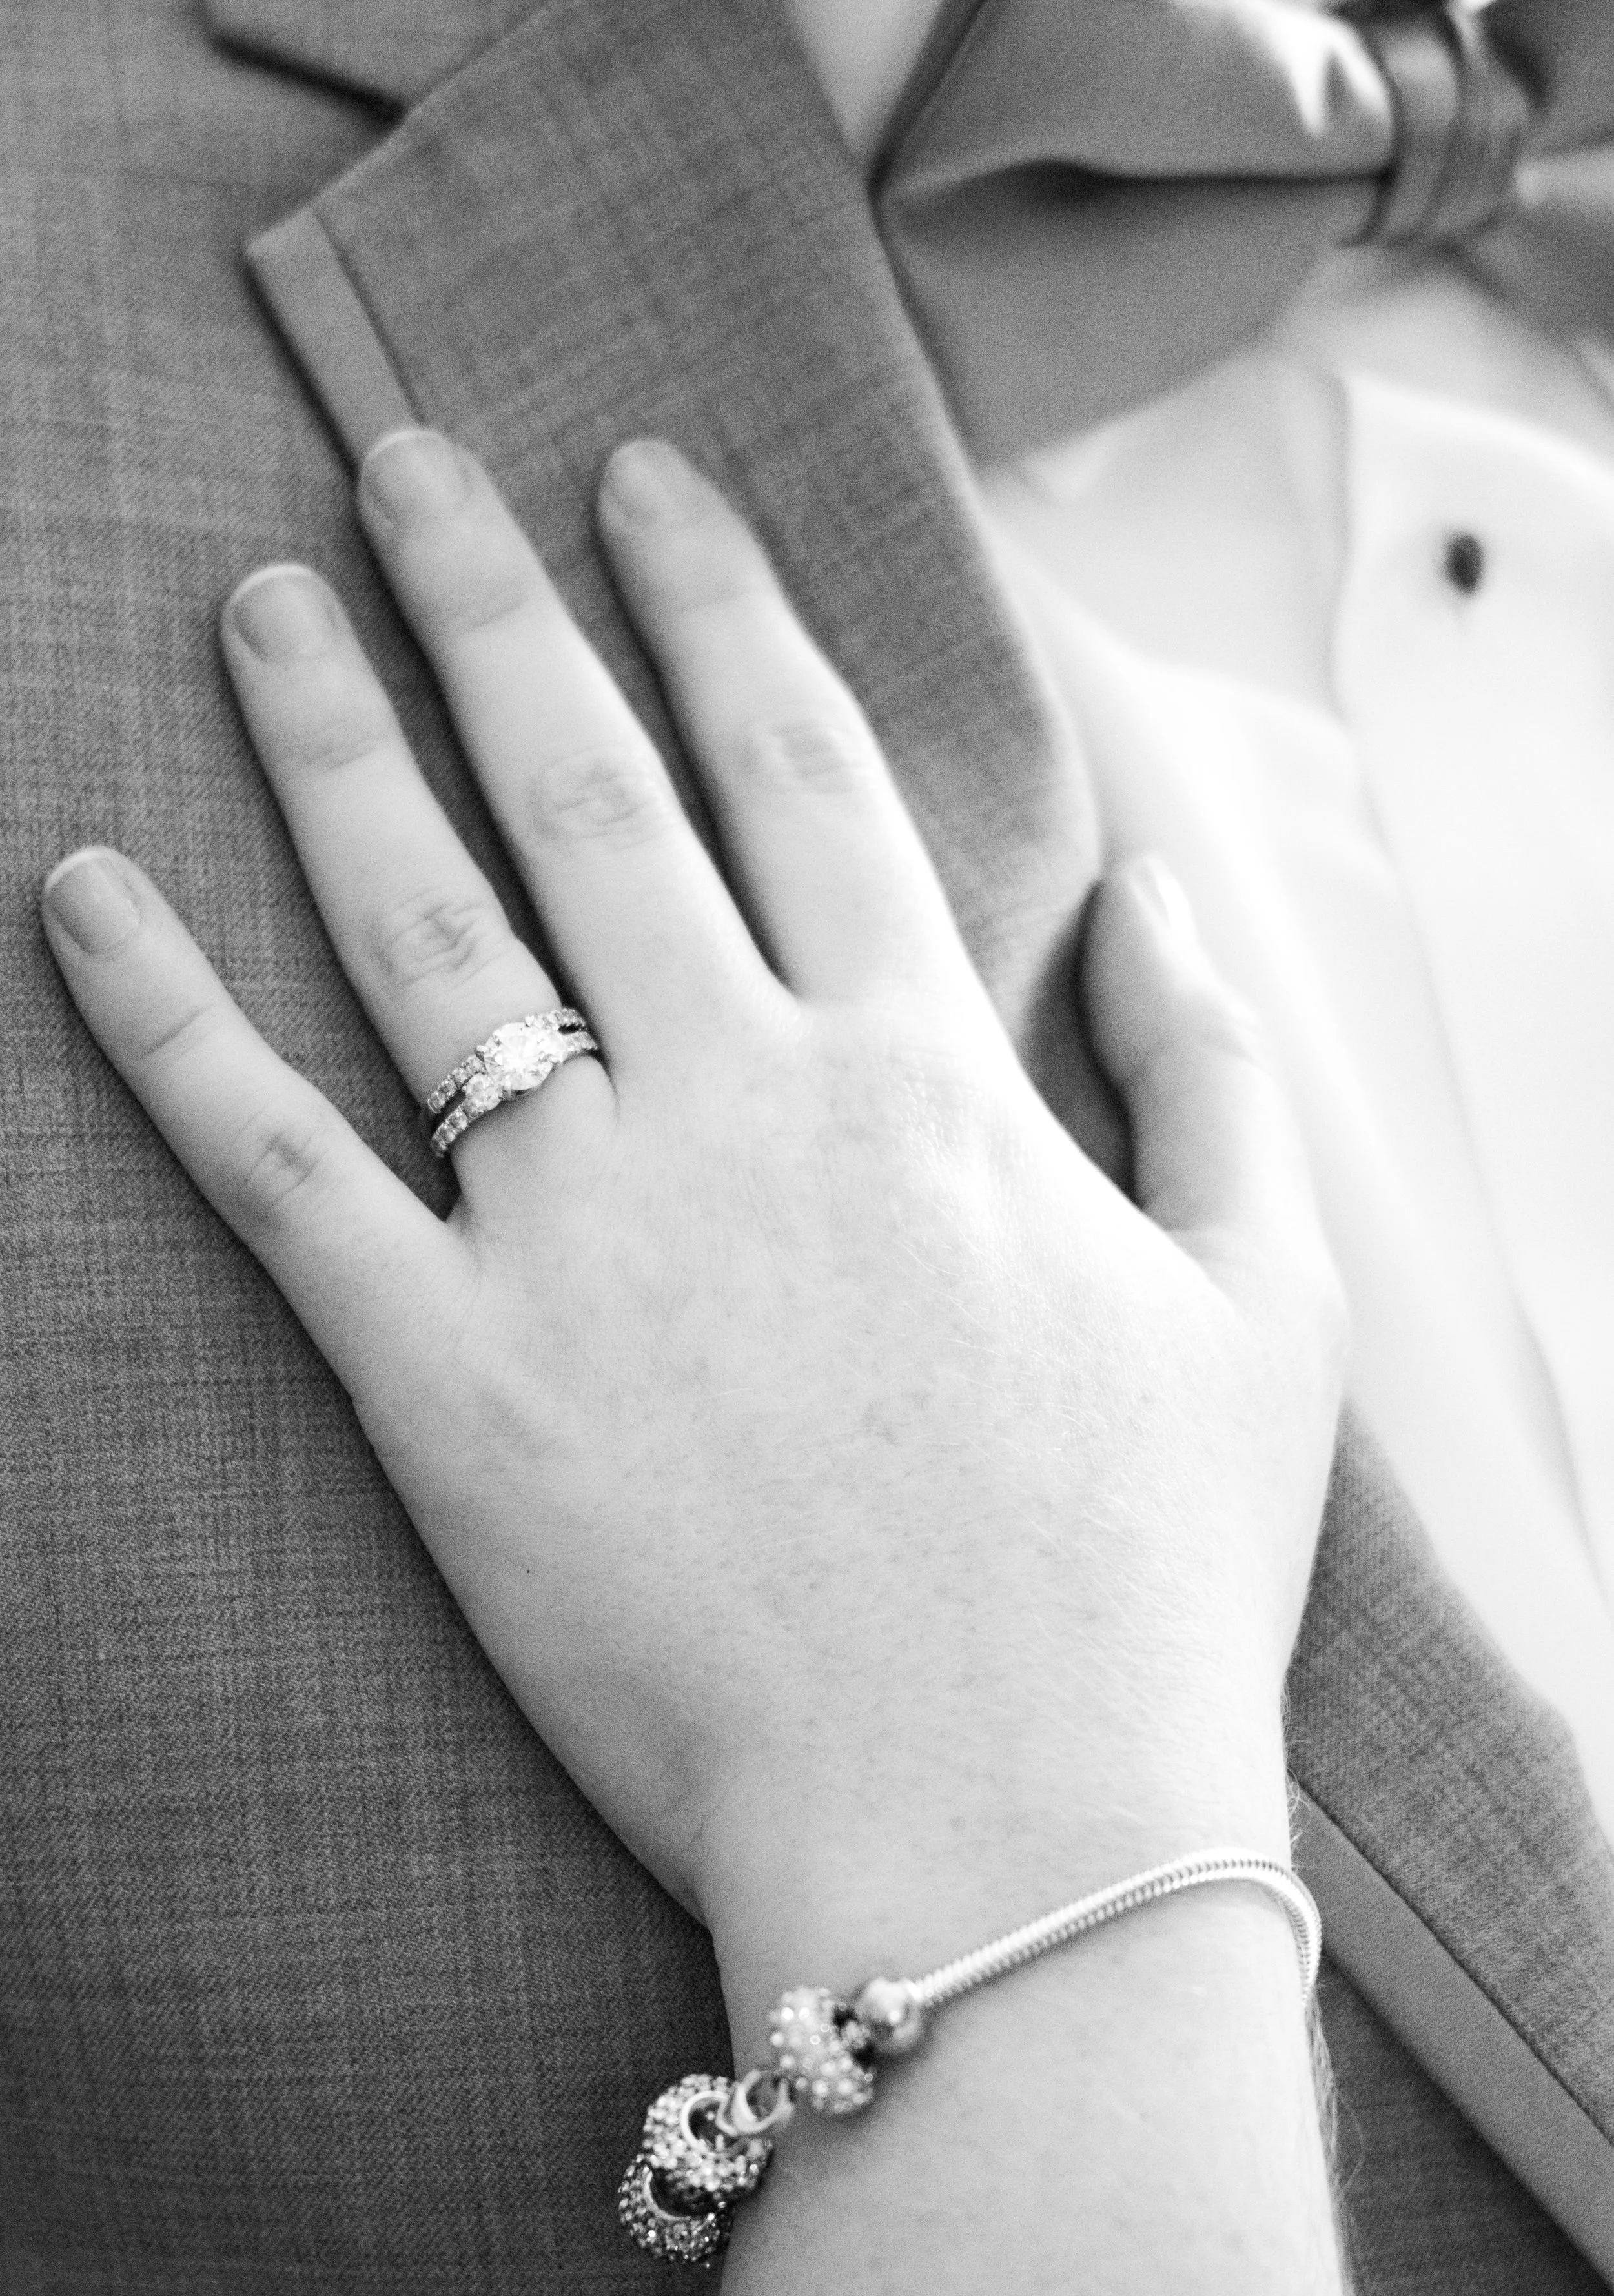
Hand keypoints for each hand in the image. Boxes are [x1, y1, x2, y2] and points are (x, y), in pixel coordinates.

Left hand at [42, 431, 1343, 2027]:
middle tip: (400, 463)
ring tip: (256, 606)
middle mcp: (736, 1101)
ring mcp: (578, 1232)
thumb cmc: (1144, 1581)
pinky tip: (74, 892)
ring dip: (328, 745)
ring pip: (422, 927)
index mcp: (918, 1071)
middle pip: (584, 790)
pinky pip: (272, 1163)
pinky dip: (160, 1022)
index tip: (642, 480)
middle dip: (492, 603)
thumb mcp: (1264, 1300)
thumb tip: (1158, 901)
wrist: (999, 1832)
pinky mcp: (447, 1379)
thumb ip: (1213, 1073)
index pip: (794, 764)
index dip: (713, 599)